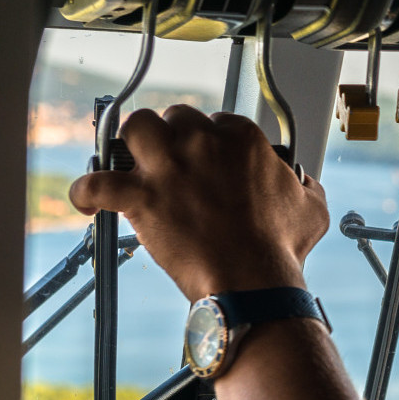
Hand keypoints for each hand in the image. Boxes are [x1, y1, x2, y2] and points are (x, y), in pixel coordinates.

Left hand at [68, 105, 329, 300]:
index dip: (212, 143)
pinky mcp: (140, 198)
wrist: (254, 282)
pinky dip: (87, 190)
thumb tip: (300, 183)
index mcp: (243, 139)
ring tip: (133, 163)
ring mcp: (168, 168)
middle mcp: (202, 143)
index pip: (219, 122)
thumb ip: (305, 185)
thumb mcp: (312, 208)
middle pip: (175, 117)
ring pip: (134, 128)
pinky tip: (86, 198)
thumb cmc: (280, 249)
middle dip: (173, 137)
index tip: (209, 161)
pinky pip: (97, 182)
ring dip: (130, 144)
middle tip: (174, 163)